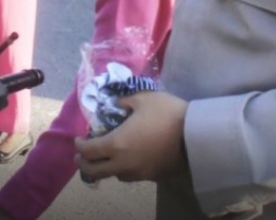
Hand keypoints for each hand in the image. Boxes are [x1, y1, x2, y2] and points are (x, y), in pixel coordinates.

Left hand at [74, 91, 188, 182]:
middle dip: (84, 164)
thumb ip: (124, 101)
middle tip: (82, 156)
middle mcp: (123, 163)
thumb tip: (116, 103)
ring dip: (106, 167)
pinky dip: (126, 169)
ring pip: (115, 175)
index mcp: (117, 144)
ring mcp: (139, 173)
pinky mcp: (152, 177)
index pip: (88, 151)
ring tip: (109, 157)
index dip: (79, 145)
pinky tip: (131, 159)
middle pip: (95, 171)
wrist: (196, 136)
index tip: (79, 140)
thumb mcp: (143, 98)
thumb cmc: (167, 114)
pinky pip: (132, 175)